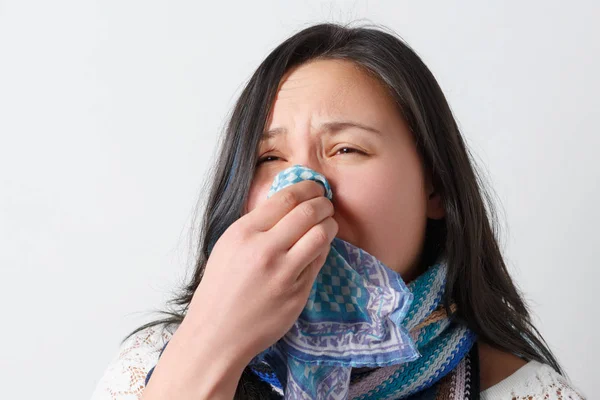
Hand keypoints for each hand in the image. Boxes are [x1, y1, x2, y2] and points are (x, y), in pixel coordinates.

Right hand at [182, 179, 337, 365]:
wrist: (217, 332)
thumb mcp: (229, 246)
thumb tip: (289, 201)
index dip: (307, 187)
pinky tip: (318, 246)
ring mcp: (283, 273)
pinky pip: (319, 261)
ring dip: (330, 224)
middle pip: (308, 212)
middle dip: (324, 203)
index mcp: (244, 233)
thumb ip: (257, 224)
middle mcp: (264, 250)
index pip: (286, 198)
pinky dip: (323, 248)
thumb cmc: (221, 287)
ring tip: (328, 223)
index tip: (315, 186)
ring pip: (321, 234)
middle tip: (326, 203)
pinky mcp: (298, 293)